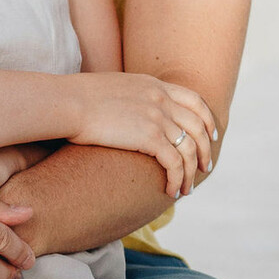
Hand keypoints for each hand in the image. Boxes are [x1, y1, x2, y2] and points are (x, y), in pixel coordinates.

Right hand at [70, 74, 216, 197]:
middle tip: (204, 168)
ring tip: (187, 189)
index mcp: (154, 86)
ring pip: (189, 149)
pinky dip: (177, 180)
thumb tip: (125, 113)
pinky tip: (171, 192)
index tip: (211, 136)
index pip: (194, 100)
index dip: (207, 120)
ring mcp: (157, 117)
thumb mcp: (111, 89)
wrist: (67, 102)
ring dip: (191, 173)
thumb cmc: (76, 99)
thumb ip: (128, 98)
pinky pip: (174, 163)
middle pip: (199, 126)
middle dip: (205, 150)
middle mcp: (161, 99)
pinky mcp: (149, 137)